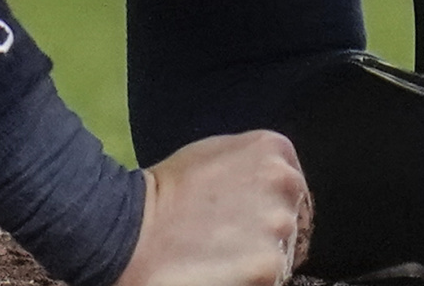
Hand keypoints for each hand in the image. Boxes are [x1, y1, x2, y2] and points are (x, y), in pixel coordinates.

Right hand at [119, 131, 309, 285]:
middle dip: (266, 232)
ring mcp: (279, 225)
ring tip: (220, 253)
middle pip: (292, 219)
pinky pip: (271, 277)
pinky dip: (250, 277)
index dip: (267, 207)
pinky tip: (221, 268)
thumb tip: (273, 185)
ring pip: (284, 253)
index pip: (292, 188)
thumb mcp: (214, 152)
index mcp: (273, 149)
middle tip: (225, 236)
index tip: (241, 216)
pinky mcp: (269, 266)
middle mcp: (284, 182)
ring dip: (258, 257)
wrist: (131, 232)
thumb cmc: (166, 191)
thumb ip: (252, 162)